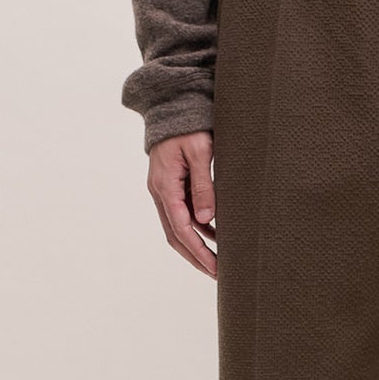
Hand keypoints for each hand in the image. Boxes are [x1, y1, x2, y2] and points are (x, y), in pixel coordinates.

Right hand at [148, 131, 217, 277]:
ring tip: (218, 260)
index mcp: (165, 186)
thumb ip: (203, 186)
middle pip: (175, 235)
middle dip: (196, 256)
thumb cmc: (189, 126)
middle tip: (217, 273)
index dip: (198, 251)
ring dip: (196, 245)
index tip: (215, 267)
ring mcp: (164, 190)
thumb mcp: (200, 153)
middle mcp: (160, 192)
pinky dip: (198, 228)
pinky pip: (183, 213)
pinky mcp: (171, 185)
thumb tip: (205, 220)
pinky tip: (215, 235)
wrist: (173, 106)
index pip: (181, 229)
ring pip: (178, 227)